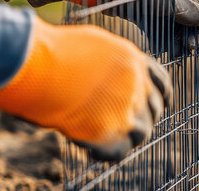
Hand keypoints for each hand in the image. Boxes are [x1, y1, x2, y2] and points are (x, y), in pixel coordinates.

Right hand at [0, 17, 171, 160]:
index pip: (162, 83)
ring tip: (104, 134)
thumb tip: (112, 73)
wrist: (36, 67)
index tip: (156, 104)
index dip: (160, 96)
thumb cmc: (55, 51)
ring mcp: (126, 111)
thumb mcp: (94, 44)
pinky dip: (108, 152)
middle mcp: (137, 85)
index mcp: (134, 61)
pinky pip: (120, 151)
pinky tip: (93, 148)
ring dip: (126, 135)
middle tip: (123, 121)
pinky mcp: (110, 134)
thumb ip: (112, 61)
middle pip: (153, 109)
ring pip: (142, 132)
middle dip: (142, 116)